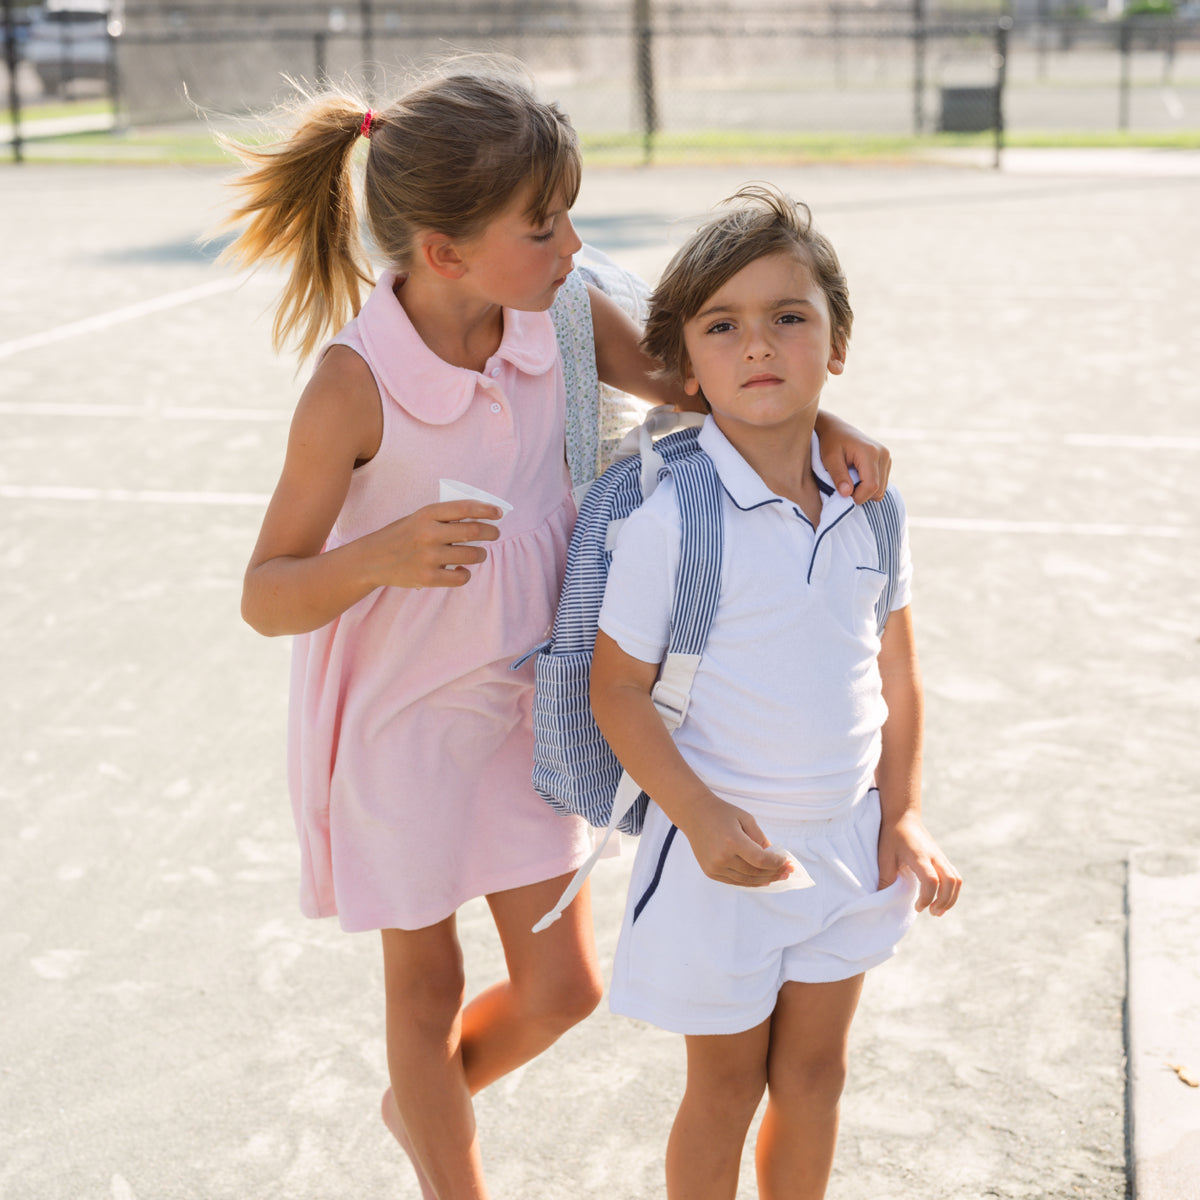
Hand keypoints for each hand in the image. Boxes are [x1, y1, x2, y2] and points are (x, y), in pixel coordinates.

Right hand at [363, 500, 501, 589]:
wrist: (371, 560)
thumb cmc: (401, 536)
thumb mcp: (418, 518)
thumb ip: (444, 518)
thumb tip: (480, 518)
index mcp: (427, 514)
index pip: (465, 508)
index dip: (486, 510)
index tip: (498, 513)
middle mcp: (429, 533)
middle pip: (474, 531)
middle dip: (491, 532)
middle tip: (494, 534)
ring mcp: (429, 557)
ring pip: (473, 555)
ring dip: (481, 554)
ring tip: (478, 554)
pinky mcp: (428, 578)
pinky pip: (461, 577)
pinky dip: (465, 574)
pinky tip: (461, 571)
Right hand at [680, 795, 791, 887]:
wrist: (694, 814)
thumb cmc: (722, 813)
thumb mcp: (746, 818)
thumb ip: (760, 838)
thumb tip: (773, 857)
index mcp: (733, 841)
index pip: (760, 860)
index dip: (776, 863)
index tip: (786, 861)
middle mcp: (722, 857)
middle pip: (755, 873)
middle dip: (774, 873)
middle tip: (788, 871)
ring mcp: (715, 867)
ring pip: (746, 880)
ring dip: (765, 880)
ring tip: (778, 877)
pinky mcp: (710, 872)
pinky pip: (735, 881)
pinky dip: (750, 881)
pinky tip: (762, 880)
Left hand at [815, 413, 891, 502]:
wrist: (836, 428)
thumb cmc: (830, 442)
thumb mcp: (829, 459)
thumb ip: (838, 476)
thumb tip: (847, 494)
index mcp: (870, 452)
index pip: (872, 486)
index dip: (858, 497)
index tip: (843, 496)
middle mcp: (883, 454)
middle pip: (879, 490)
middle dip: (861, 495)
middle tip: (844, 488)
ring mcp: (887, 457)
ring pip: (881, 489)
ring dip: (865, 491)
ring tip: (850, 481)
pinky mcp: (886, 461)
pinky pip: (881, 484)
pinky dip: (868, 486)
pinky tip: (857, 477)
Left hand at [878, 812, 961, 915]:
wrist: (903, 816)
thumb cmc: (892, 836)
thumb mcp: (885, 856)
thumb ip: (885, 878)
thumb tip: (882, 899)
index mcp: (920, 855)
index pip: (931, 880)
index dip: (927, 897)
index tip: (917, 907)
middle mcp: (934, 856)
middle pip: (951, 881)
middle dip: (944, 901)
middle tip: (932, 913)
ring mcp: (941, 856)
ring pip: (956, 880)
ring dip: (951, 898)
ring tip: (937, 911)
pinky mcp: (942, 857)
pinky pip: (954, 876)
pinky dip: (951, 890)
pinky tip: (940, 899)